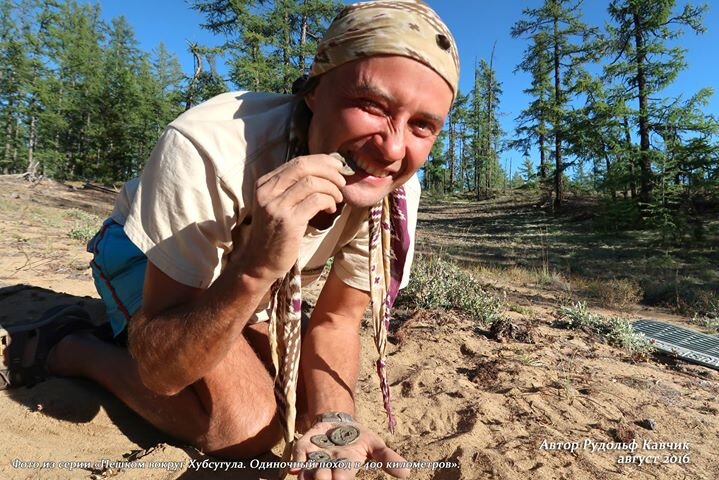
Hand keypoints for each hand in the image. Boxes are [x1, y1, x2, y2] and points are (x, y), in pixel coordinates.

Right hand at [235, 154, 345, 281]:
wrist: (259, 262)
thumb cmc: (274, 234)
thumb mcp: (276, 205)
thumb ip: (291, 188)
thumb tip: (322, 171)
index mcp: (264, 184)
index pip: (296, 162)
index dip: (321, 161)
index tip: (336, 166)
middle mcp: (267, 192)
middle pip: (303, 167)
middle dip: (328, 170)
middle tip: (342, 180)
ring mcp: (276, 206)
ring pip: (312, 183)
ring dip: (331, 188)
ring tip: (337, 199)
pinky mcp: (288, 221)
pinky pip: (316, 200)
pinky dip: (329, 201)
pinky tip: (331, 209)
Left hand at [288, 420, 409, 479]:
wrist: (338, 423)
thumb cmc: (358, 438)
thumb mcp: (375, 445)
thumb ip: (388, 458)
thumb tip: (408, 472)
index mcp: (346, 469)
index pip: (344, 478)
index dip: (343, 478)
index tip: (342, 477)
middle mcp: (329, 468)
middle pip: (324, 479)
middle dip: (323, 479)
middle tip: (326, 476)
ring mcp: (314, 460)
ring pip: (309, 473)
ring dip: (309, 475)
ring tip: (309, 475)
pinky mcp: (302, 449)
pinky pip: (296, 459)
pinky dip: (294, 464)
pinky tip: (293, 469)